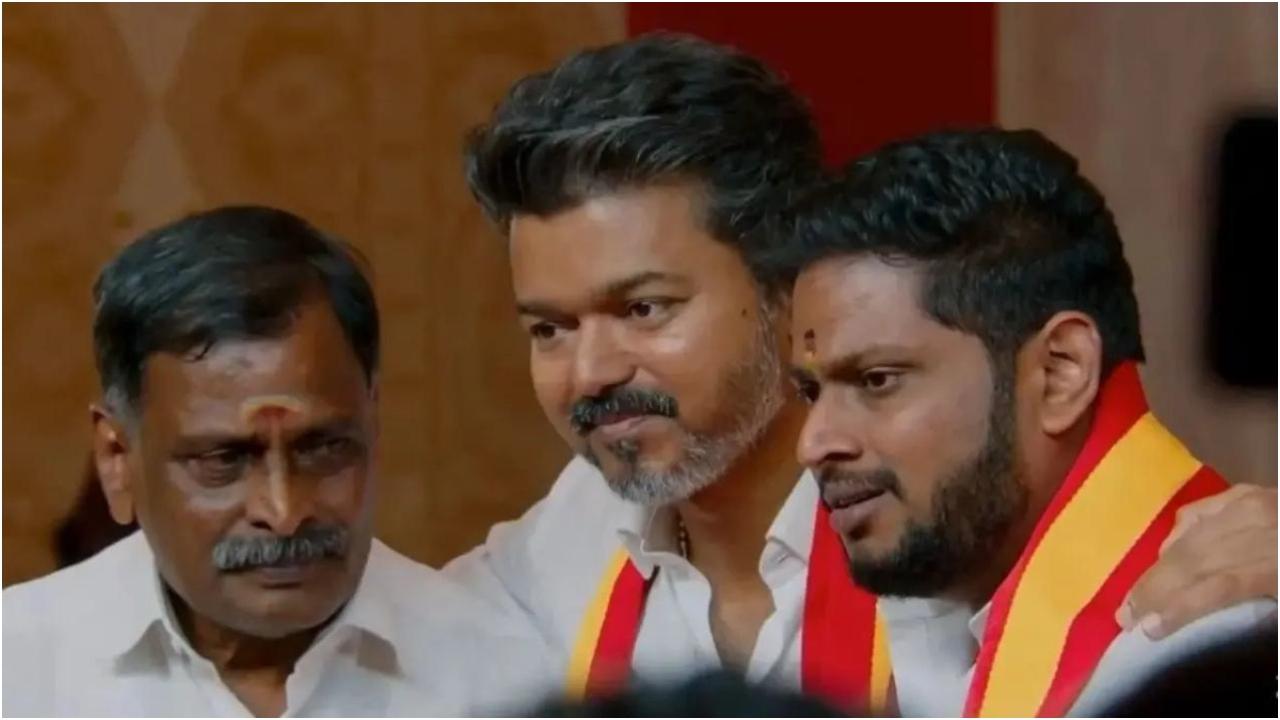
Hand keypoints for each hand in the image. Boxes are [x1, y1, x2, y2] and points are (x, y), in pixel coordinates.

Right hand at [1118, 483, 1276, 638]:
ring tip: (1136, 593)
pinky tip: (1166, 552)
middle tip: (1125, 615)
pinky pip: (1200, 511)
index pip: (1218, 586)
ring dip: (1159, 567)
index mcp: (1277, 563)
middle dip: (1155, 589)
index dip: (1179, 608)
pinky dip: (1178, 532)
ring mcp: (1252, 505)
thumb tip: (1206, 620)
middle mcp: (1260, 528)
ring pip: (1191, 535)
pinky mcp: (1248, 493)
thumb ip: (1259, 611)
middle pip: (1195, 558)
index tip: (1148, 630)